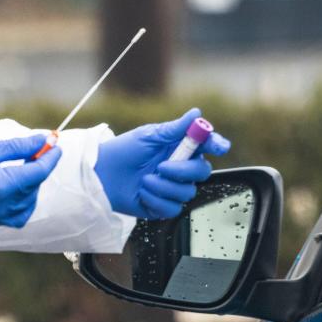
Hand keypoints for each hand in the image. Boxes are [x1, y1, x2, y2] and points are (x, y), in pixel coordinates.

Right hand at [0, 134, 61, 227]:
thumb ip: (19, 147)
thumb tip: (43, 141)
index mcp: (3, 188)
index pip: (38, 172)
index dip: (50, 157)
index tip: (56, 144)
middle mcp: (2, 207)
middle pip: (34, 187)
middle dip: (40, 168)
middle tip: (37, 149)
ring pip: (27, 205)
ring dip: (32, 187)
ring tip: (25, 167)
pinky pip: (14, 216)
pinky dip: (22, 202)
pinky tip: (16, 186)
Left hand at [95, 108, 230, 218]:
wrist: (102, 175)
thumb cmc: (124, 151)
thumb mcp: (149, 136)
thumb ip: (175, 128)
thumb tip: (197, 113)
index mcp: (179, 147)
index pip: (206, 145)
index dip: (217, 144)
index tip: (219, 146)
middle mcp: (180, 168)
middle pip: (202, 171)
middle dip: (184, 170)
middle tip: (162, 166)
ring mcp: (172, 188)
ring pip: (187, 192)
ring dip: (163, 186)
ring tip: (144, 180)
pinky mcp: (163, 206)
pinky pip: (172, 208)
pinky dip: (156, 200)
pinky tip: (142, 193)